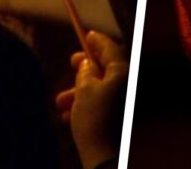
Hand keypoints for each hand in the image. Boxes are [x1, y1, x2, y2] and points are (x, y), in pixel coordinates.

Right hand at [56, 31, 127, 168]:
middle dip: (85, 70)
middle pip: (107, 69)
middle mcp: (130, 86)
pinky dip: (87, 107)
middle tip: (71, 63)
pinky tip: (69, 117)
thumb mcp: (85, 90)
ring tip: (60, 102)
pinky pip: (104, 105)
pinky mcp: (121, 120)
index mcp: (125, 73)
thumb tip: (87, 63)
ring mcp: (126, 103)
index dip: (97, 41)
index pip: (111, 48)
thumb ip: (85, 71)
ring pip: (102, 89)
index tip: (87, 34)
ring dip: (80, 92)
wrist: (106, 159)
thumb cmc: (96, 119)